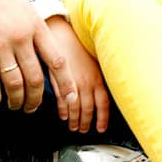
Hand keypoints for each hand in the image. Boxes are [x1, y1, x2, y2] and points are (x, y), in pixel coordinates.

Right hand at [0, 0, 76, 114]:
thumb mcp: (24, 7)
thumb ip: (36, 31)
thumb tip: (50, 56)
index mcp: (35, 25)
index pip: (57, 60)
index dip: (66, 83)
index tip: (71, 99)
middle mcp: (20, 37)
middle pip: (35, 79)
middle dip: (35, 99)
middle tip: (32, 107)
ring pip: (15, 86)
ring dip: (16, 101)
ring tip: (15, 105)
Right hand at [46, 16, 108, 133]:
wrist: (59, 30)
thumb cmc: (75, 43)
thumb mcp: (92, 60)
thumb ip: (95, 76)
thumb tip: (99, 91)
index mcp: (96, 77)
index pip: (103, 104)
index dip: (102, 118)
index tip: (101, 128)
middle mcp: (86, 81)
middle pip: (89, 109)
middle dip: (86, 123)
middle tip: (83, 130)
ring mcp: (72, 81)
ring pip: (75, 108)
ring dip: (74, 120)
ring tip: (72, 126)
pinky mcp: (57, 81)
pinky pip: (61, 100)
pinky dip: (62, 110)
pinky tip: (62, 115)